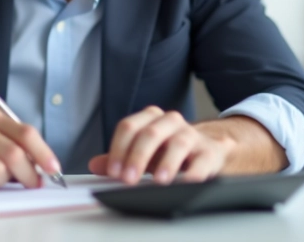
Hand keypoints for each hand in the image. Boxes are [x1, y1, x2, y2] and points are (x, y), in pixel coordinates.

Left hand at [88, 106, 233, 184]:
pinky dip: (193, 173)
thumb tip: (94, 165)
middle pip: (150, 133)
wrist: (206, 150)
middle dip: (137, 157)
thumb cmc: (168, 152)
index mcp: (150, 119)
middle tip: (128, 179)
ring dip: (166, 163)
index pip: (129, 127)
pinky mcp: (209, 152)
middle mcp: (170, 122)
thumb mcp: (142, 153)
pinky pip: (202, 160)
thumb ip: (118, 158)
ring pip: (178, 143)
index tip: (113, 171)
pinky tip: (185, 184)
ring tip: (158, 182)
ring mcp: (191, 135)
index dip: (118, 149)